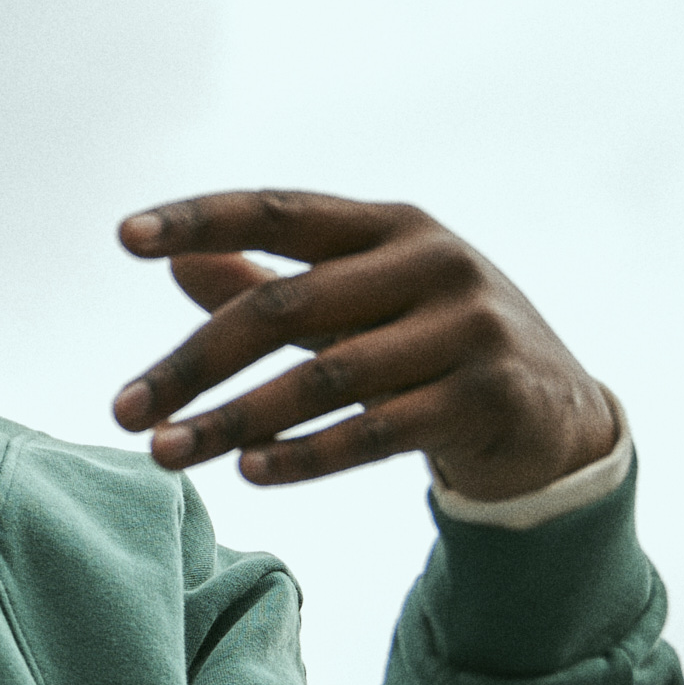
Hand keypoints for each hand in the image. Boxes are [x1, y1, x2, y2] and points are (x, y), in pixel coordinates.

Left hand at [111, 191, 618, 498]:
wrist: (558, 416)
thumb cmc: (434, 346)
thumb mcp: (360, 304)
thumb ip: (270, 284)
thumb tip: (175, 260)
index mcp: (389, 225)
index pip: (278, 211)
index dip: (201, 219)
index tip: (125, 237)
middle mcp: (430, 262)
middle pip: (286, 308)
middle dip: (194, 363)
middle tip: (125, 409)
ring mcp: (466, 328)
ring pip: (325, 378)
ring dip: (235, 421)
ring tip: (166, 454)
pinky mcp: (487, 397)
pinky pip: (377, 430)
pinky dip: (307, 454)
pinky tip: (251, 473)